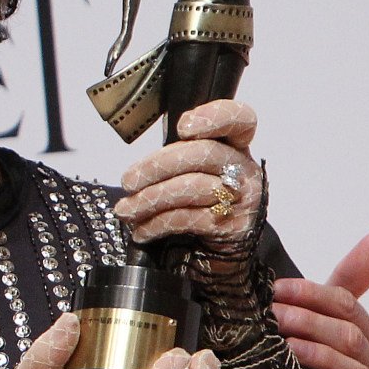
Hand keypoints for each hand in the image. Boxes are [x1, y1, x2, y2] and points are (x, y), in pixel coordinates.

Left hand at [114, 99, 260, 257]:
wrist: (223, 252)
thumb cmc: (200, 204)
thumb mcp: (193, 173)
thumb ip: (175, 158)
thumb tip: (135, 172)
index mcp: (234, 147)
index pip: (239, 120)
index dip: (214, 117)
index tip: (183, 127)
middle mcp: (243, 169)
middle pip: (203, 153)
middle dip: (157, 166)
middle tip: (128, 181)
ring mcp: (242, 198)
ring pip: (192, 187)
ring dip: (150, 199)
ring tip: (125, 210)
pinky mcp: (233, 226)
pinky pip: (188, 219)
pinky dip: (157, 224)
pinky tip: (141, 230)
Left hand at [274, 231, 368, 368]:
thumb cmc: (315, 366)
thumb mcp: (324, 321)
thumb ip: (348, 282)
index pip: (347, 305)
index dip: (311, 294)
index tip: (275, 290)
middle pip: (348, 335)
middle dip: (308, 321)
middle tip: (270, 316)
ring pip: (351, 367)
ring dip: (316, 354)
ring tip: (284, 346)